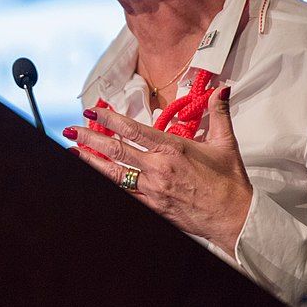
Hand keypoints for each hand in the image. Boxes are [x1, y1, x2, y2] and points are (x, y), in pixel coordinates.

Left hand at [63, 86, 252, 257]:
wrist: (234, 218)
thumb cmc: (229, 181)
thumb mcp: (225, 142)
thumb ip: (218, 112)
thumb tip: (222, 89)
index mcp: (172, 149)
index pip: (133, 130)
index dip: (110, 119)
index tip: (93, 111)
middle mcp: (158, 168)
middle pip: (117, 150)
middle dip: (91, 139)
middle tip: (72, 129)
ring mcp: (153, 190)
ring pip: (115, 174)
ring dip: (91, 162)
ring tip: (73, 152)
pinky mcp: (153, 207)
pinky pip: (125, 195)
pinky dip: (108, 186)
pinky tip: (96, 179)